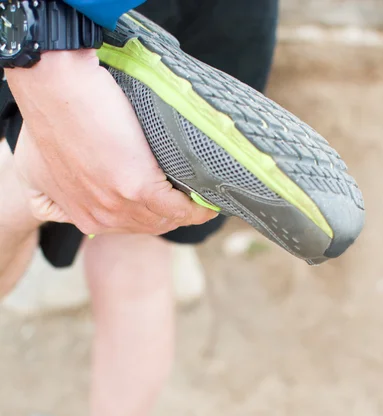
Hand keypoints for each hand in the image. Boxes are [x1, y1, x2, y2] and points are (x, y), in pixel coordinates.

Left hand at [6, 50, 214, 234]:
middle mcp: (102, 218)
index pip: (130, 227)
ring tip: (203, 198)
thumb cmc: (50, 119)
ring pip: (167, 219)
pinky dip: (198, 208)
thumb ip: (62, 194)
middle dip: (173, 216)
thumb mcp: (43, 172)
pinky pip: (179, 208)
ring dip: (189, 211)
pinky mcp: (138, 187)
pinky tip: (209, 201)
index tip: (169, 205)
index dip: (152, 216)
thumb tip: (75, 199)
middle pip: (152, 226)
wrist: (55, 90)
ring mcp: (120, 205)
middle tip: (192, 200)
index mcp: (84, 217)